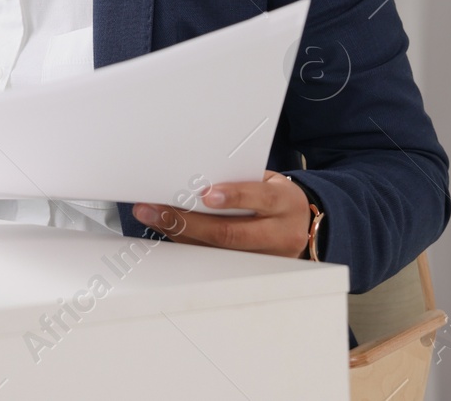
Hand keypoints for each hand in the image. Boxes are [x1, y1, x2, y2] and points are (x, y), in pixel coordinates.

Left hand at [131, 171, 312, 257]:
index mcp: (284, 204)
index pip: (261, 198)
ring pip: (217, 249)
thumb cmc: (276, 198)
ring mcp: (264, 257)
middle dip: (188, 220)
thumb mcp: (268, 182)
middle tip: (155, 208)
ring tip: (151, 217)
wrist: (299, 225)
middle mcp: (279, 234)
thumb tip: (194, 181)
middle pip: (231, 233)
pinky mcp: (248, 269)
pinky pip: (213, 257)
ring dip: (179, 232)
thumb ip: (239, 180)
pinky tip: (165, 228)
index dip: (233, 196)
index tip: (206, 194)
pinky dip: (185, 241)